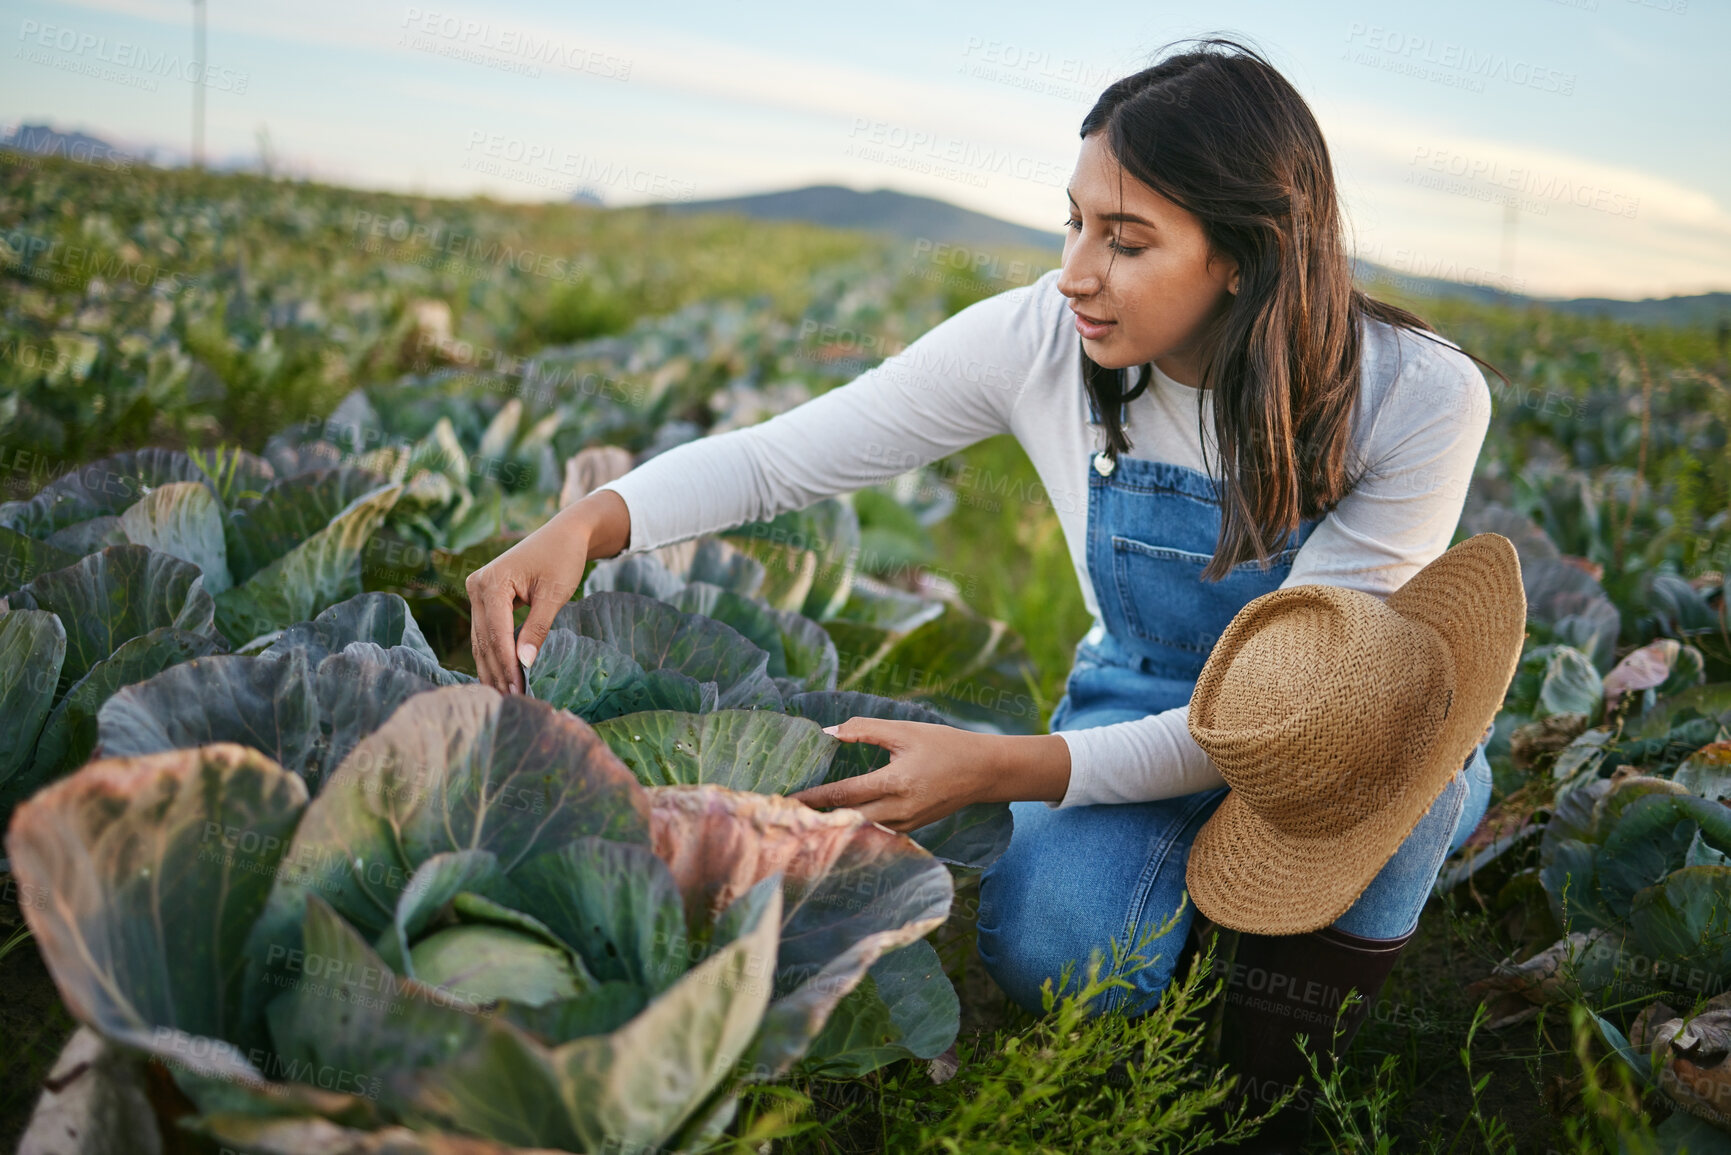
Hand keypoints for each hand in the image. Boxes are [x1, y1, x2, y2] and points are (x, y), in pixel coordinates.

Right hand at [465, 504, 591, 693]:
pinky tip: (499, 677)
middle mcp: (477, 586)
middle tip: (513, 703)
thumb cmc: (563, 558)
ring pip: (482, 639)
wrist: (565, 533)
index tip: (519, 692)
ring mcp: (477, 591)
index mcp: (491, 583)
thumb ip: (538, 629)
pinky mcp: (484, 598)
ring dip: (492, 668)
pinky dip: (493, 654)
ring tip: (505, 697)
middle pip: (485, 640)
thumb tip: (524, 665)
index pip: (497, 634)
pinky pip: (486, 632)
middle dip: (498, 672)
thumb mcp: (554, 594)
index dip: (507, 665)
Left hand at [787, 716, 997, 833]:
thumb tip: (829, 732)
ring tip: (810, 819)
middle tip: (791, 814)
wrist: (983, 770)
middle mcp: (899, 810)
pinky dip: (857, 827)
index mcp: (895, 783)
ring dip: (837, 824)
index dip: (815, 796)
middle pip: (848, 819)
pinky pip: (877, 832)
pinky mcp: (912, 829)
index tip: (791, 798)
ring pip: (862, 830)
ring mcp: (906, 824)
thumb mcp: (905, 730)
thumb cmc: (944, 745)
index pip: (844, 793)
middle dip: (819, 817)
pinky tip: (842, 821)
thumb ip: (865, 729)